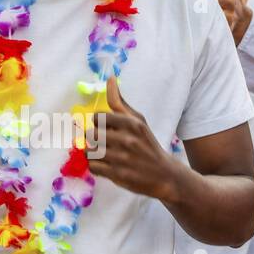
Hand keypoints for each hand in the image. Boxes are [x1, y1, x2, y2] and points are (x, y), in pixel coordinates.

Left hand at [89, 76, 178, 200]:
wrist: (164, 174)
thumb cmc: (147, 144)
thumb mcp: (138, 121)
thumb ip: (119, 102)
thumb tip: (110, 79)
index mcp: (132, 123)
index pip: (98, 117)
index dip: (98, 123)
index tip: (106, 128)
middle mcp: (127, 140)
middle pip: (91, 134)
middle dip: (94, 138)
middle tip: (104, 142)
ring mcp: (122, 158)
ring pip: (89, 150)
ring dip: (93, 153)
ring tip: (104, 154)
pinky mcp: (117, 174)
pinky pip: (93, 166)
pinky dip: (96, 166)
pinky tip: (105, 165)